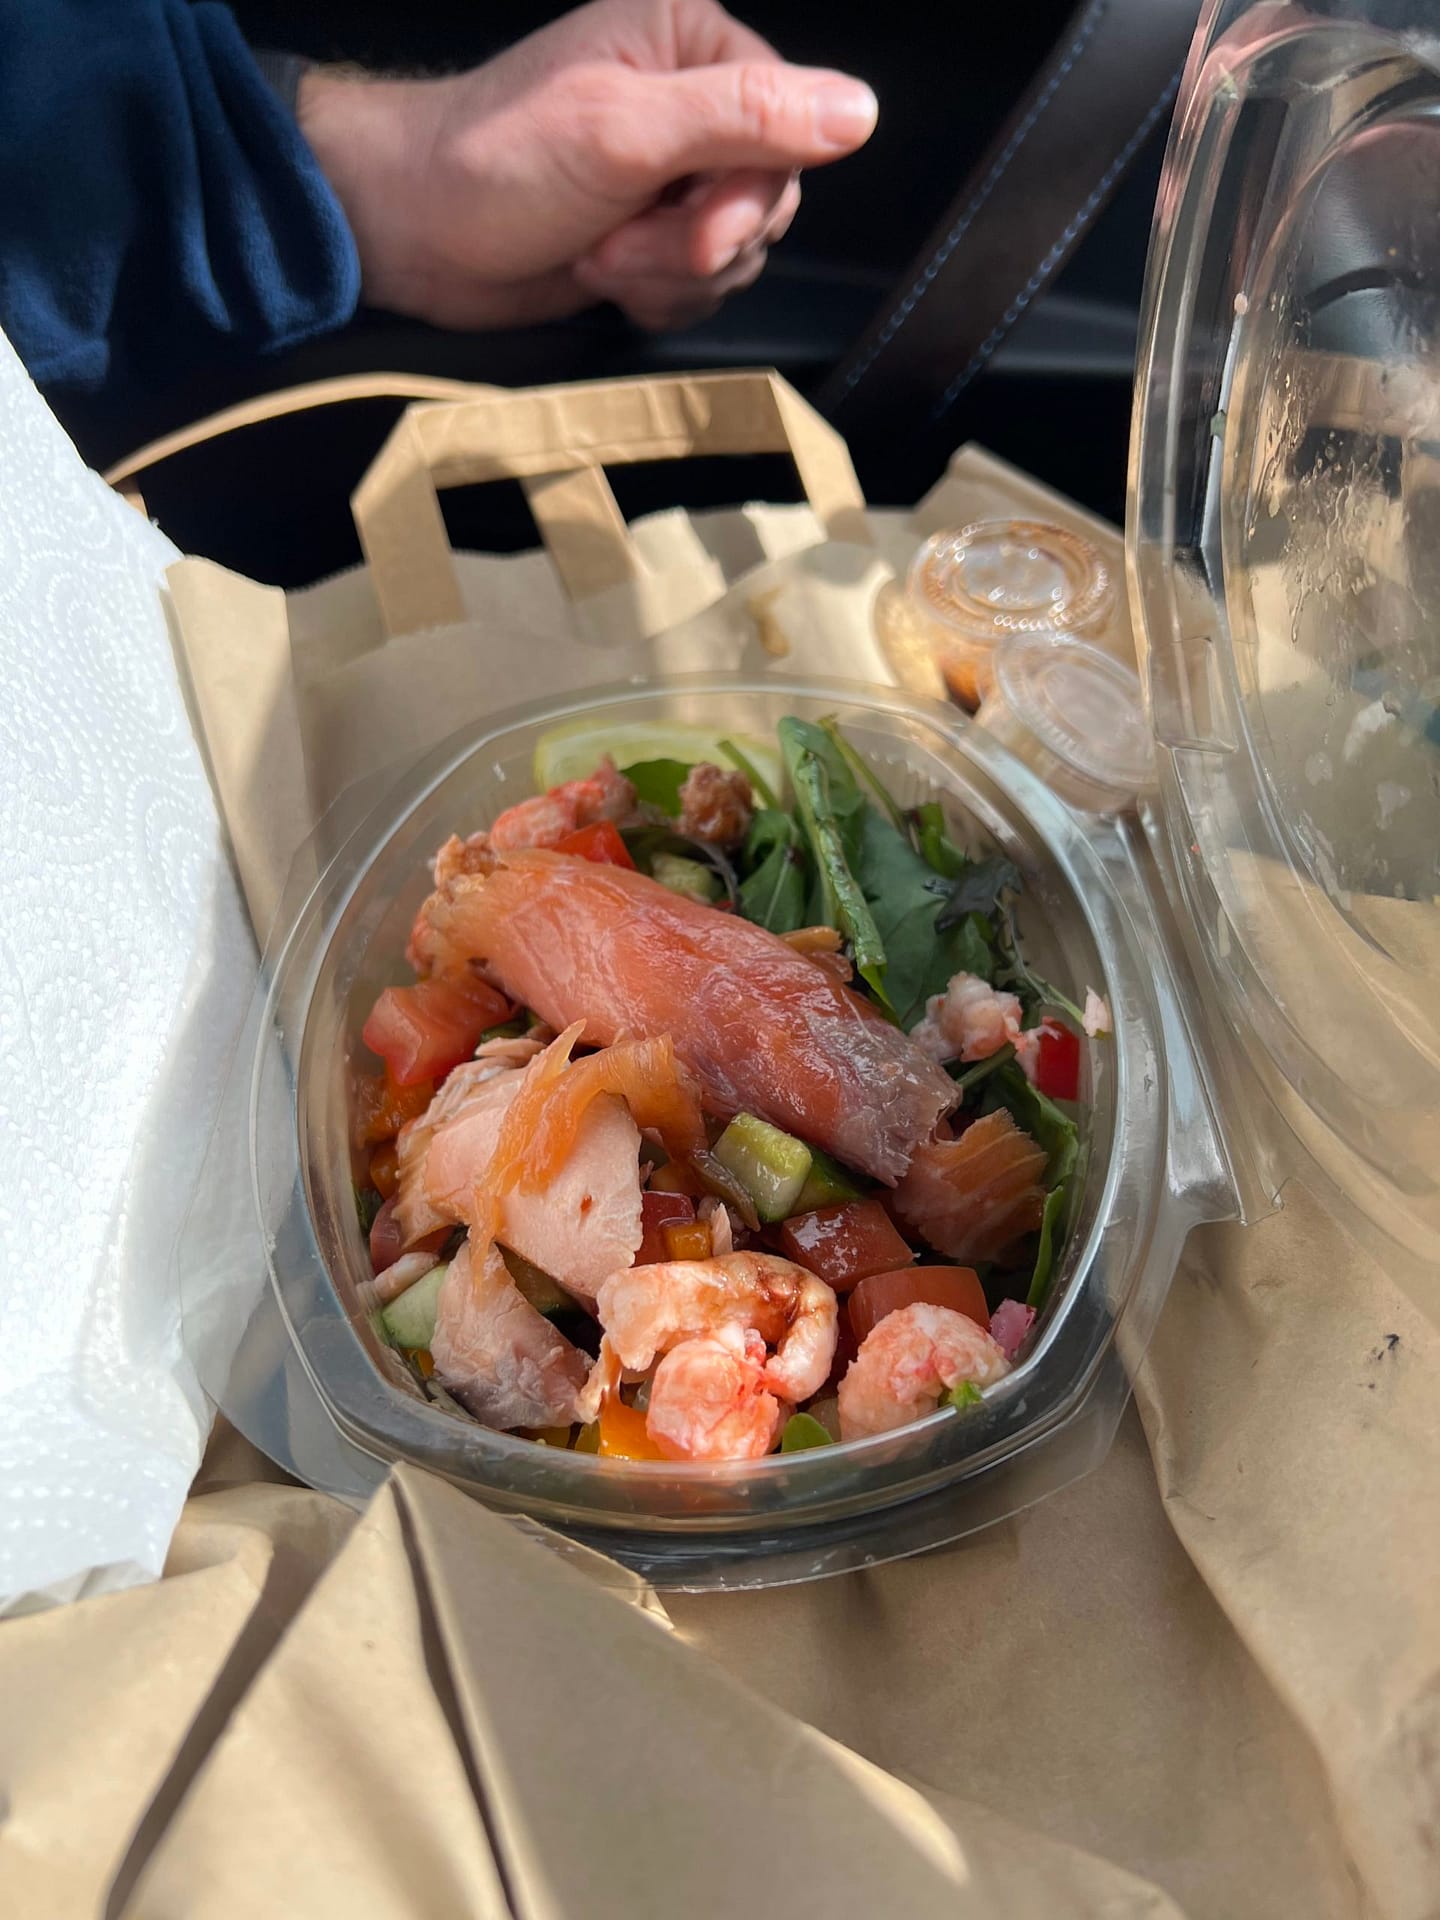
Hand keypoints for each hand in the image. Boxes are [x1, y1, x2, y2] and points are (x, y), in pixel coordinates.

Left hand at [298, 0, 876, 331]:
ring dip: (667, 277)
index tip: (692, 231)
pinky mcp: (652, 238)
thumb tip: (859, 110)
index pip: (789, 129)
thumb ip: (743, 116)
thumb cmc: (494, 162)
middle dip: (695, 245)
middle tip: (618, 242)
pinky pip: (704, 288)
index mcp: (693, 42)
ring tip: (597, 255)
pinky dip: (658, 299)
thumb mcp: (623, 129)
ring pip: (738, 255)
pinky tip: (604, 278)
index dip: (746, 198)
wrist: (415, 234)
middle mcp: (693, 102)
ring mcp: (674, 176)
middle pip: (768, 201)